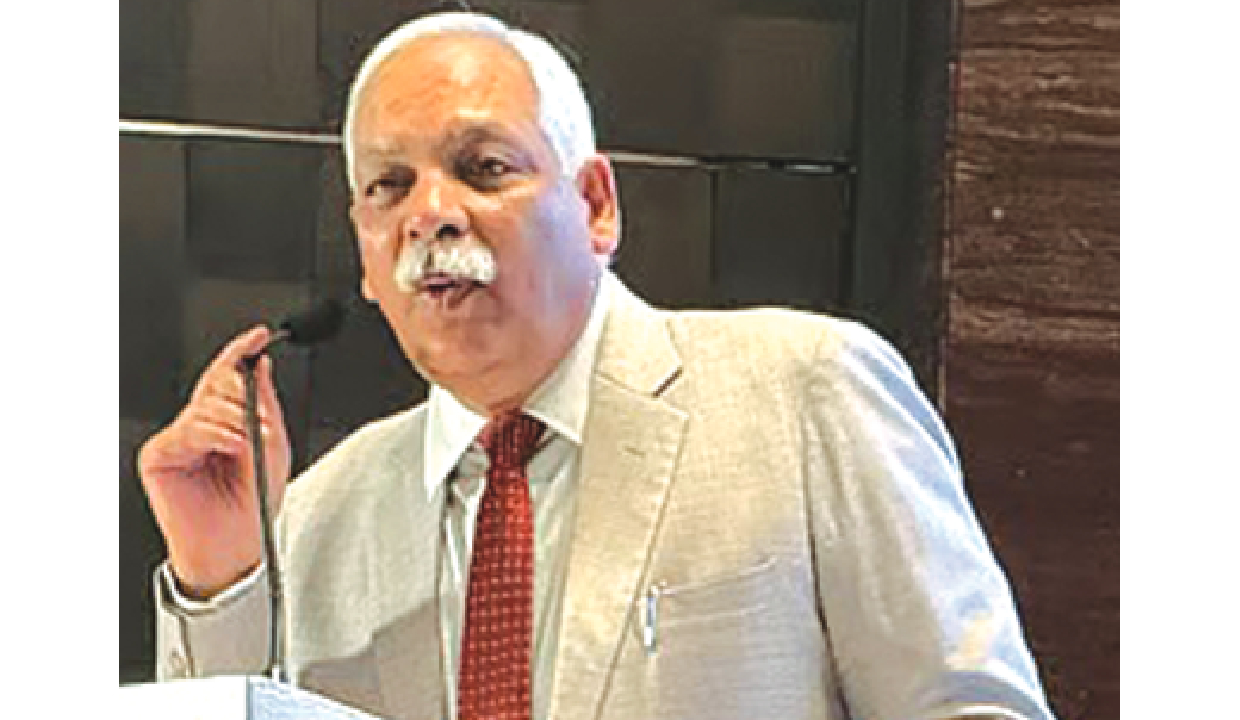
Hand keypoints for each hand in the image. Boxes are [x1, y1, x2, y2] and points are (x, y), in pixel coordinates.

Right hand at [137, 326, 291, 598]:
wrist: (237, 542)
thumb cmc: (252, 501)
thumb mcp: (273, 446)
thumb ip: (265, 404)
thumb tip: (261, 365)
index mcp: (223, 420)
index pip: (226, 376)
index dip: (241, 351)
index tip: (261, 336)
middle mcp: (197, 426)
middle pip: (217, 383)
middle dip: (245, 398)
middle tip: (262, 423)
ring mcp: (177, 439)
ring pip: (206, 406)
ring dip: (236, 422)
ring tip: (249, 446)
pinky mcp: (159, 455)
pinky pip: (190, 429)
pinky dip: (217, 435)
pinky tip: (232, 448)